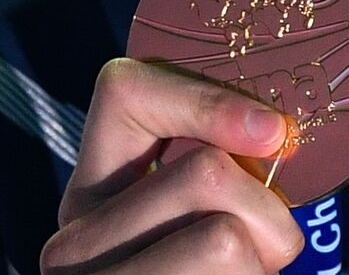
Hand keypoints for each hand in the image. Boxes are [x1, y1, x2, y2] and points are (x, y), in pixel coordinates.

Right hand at [40, 58, 305, 273]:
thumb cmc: (225, 269)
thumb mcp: (216, 210)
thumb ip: (225, 163)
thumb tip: (275, 129)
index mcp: (94, 193)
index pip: (125, 91)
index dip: (210, 101)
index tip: (273, 132)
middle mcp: (73, 244)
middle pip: (206, 171)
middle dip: (267, 210)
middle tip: (260, 248)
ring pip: (224, 235)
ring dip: (267, 258)